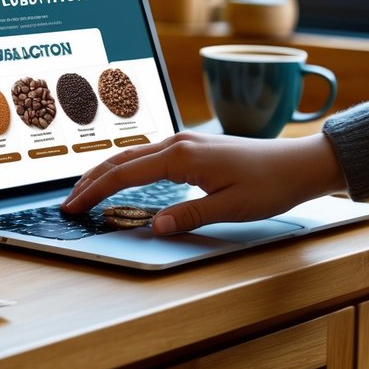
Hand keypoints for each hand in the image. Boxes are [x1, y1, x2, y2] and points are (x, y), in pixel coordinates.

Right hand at [60, 131, 347, 233]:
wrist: (299, 163)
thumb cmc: (271, 184)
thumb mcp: (231, 207)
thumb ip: (189, 215)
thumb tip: (155, 226)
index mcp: (181, 156)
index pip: (125, 174)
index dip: (95, 191)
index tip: (74, 207)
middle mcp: (177, 143)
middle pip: (120, 160)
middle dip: (91, 180)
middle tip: (69, 202)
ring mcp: (184, 142)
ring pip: (131, 155)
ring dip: (105, 173)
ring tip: (86, 191)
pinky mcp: (191, 147)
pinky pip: (147, 155)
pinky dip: (125, 168)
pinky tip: (121, 179)